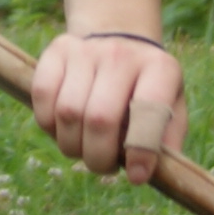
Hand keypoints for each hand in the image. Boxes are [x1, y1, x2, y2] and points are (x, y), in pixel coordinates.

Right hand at [28, 28, 187, 182]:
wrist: (118, 38)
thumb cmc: (146, 87)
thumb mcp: (171, 106)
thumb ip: (166, 138)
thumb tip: (144, 171)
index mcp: (160, 69)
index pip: (148, 113)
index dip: (140, 151)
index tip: (135, 176)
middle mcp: (122, 54)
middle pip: (99, 118)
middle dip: (97, 157)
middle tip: (103, 166)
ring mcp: (86, 49)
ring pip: (67, 112)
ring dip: (71, 146)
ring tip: (84, 150)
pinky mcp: (57, 49)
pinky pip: (42, 95)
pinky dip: (48, 125)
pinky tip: (62, 130)